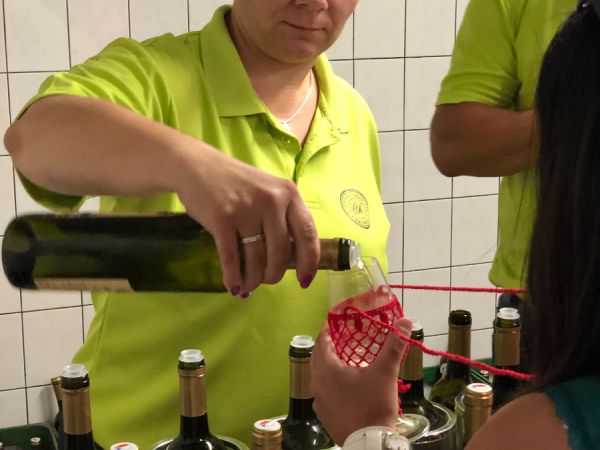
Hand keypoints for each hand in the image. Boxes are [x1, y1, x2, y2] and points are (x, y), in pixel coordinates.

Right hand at [174, 142, 319, 295]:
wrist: (198, 167)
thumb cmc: (237, 183)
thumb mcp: (269, 191)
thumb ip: (284, 218)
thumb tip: (293, 260)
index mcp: (288, 194)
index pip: (307, 234)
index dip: (309, 262)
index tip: (304, 280)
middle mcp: (271, 201)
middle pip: (281, 253)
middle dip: (274, 275)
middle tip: (267, 280)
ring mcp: (246, 210)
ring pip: (257, 259)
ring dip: (253, 280)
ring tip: (248, 286)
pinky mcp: (222, 219)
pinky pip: (232, 259)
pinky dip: (234, 277)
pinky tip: (234, 286)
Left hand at [311, 318, 412, 444]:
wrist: (369, 442)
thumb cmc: (373, 404)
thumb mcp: (385, 372)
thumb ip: (394, 345)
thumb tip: (405, 321)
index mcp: (326, 369)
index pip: (322, 340)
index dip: (329, 329)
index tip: (339, 321)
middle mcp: (316, 383)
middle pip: (318, 357)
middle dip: (329, 345)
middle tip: (344, 337)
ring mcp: (318, 400)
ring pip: (319, 375)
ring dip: (329, 364)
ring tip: (346, 359)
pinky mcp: (323, 414)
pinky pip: (323, 391)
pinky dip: (330, 382)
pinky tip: (344, 384)